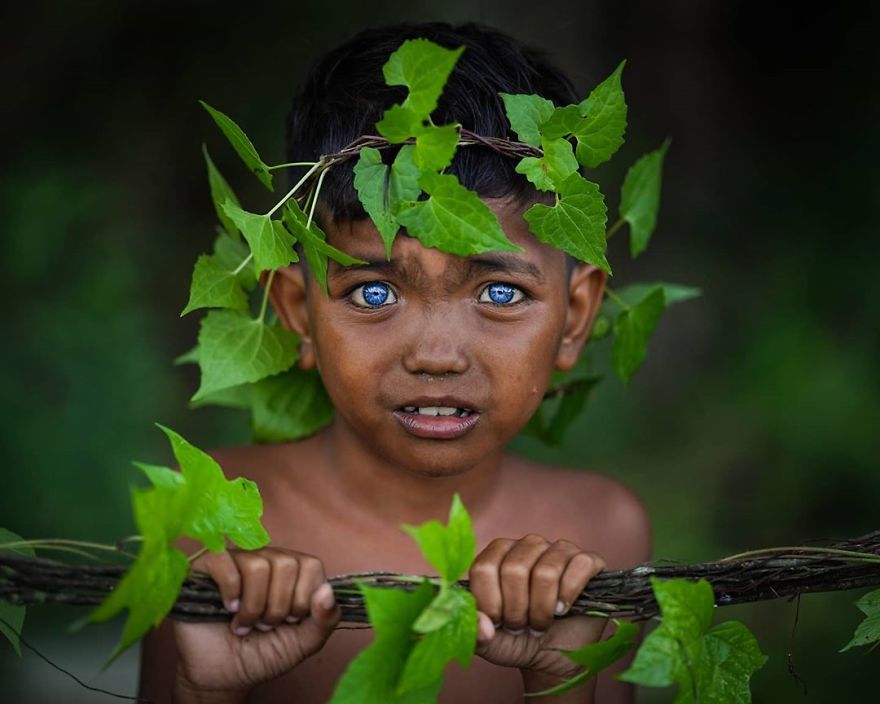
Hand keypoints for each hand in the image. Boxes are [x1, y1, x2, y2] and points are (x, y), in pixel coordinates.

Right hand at [172, 547, 340, 696]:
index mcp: (294, 570)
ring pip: (257, 565)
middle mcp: (268, 558)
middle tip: (265, 625)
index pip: (312, 565)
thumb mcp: (304, 642)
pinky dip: (229, 589)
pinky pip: (223, 560)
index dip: (302, 599)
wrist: (223, 675)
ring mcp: (237, 559)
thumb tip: (327, 591)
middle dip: (278, 607)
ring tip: (245, 622)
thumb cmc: (264, 653)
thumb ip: (326, 619)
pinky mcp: (207, 566)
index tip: (290, 621)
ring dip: (253, 606)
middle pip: (286, 565)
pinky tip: (228, 608)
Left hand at [469, 535, 606, 683]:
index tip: (498, 622)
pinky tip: (563, 609)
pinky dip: (569, 594)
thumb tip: (484, 624)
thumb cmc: (518, 640)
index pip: (484, 568)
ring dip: (542, 609)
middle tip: (522, 625)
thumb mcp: (489, 641)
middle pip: (515, 569)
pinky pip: (580, 566)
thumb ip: (476, 631)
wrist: (554, 654)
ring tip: (541, 623)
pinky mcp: (587, 560)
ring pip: (546, 572)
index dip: (490, 602)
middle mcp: (527, 545)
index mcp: (497, 555)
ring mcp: (558, 549)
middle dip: (517, 609)